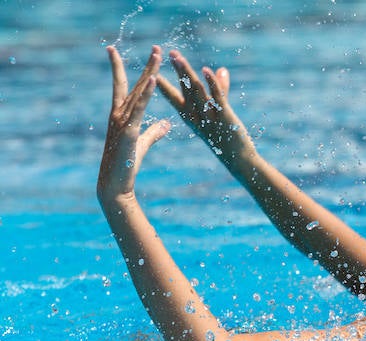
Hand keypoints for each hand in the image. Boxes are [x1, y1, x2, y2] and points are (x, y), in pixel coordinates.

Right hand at [98, 45, 170, 202]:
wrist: (115, 184)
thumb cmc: (127, 164)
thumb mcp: (143, 143)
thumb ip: (155, 131)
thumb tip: (167, 123)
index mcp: (120, 115)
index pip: (121, 86)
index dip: (120, 68)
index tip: (115, 49)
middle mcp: (118, 114)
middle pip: (133, 84)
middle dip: (146, 65)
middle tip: (156, 47)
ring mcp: (122, 121)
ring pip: (137, 92)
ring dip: (149, 72)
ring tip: (158, 55)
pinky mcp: (129, 131)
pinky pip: (139, 108)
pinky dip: (145, 93)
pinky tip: (152, 80)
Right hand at [156, 50, 252, 161]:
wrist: (239, 159)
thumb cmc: (226, 137)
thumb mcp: (219, 112)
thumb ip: (220, 90)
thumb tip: (221, 69)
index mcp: (190, 118)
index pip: (173, 98)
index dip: (163, 85)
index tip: (152, 71)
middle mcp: (196, 117)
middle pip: (184, 90)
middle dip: (176, 71)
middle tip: (166, 53)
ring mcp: (210, 117)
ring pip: (196, 92)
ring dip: (187, 73)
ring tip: (177, 57)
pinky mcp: (225, 117)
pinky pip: (217, 98)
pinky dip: (211, 83)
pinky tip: (206, 70)